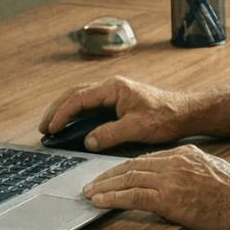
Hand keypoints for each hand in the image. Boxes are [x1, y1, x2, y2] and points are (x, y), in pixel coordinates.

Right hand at [38, 76, 193, 151]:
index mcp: (114, 88)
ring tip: (52, 127)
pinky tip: (73, 127)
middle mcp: (111, 87)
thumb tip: (88, 142)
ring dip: (65, 111)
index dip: (62, 113)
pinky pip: (91, 106)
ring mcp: (114, 93)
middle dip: (56, 110)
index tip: (51, 128)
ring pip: (81, 99)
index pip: (79, 98)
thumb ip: (110, 134)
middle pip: (75, 94)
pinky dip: (78, 115)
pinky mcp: (118, 102)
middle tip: (43, 128)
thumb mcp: (137, 128)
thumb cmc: (166, 116)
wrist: (185, 112)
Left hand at [79, 144, 229, 229]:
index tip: (112, 174)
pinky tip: (100, 202)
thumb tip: (182, 180)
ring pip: (127, 179)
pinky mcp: (168, 199)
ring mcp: (170, 180)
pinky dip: (112, 199)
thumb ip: (193, 171)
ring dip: (105, 187)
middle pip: (132, 166)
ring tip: (90, 194)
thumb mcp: (213, 172)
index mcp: (184, 154)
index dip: (125, 167)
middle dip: (109, 175)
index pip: (147, 159)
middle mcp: (174, 162)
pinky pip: (132, 196)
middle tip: (92, 183)